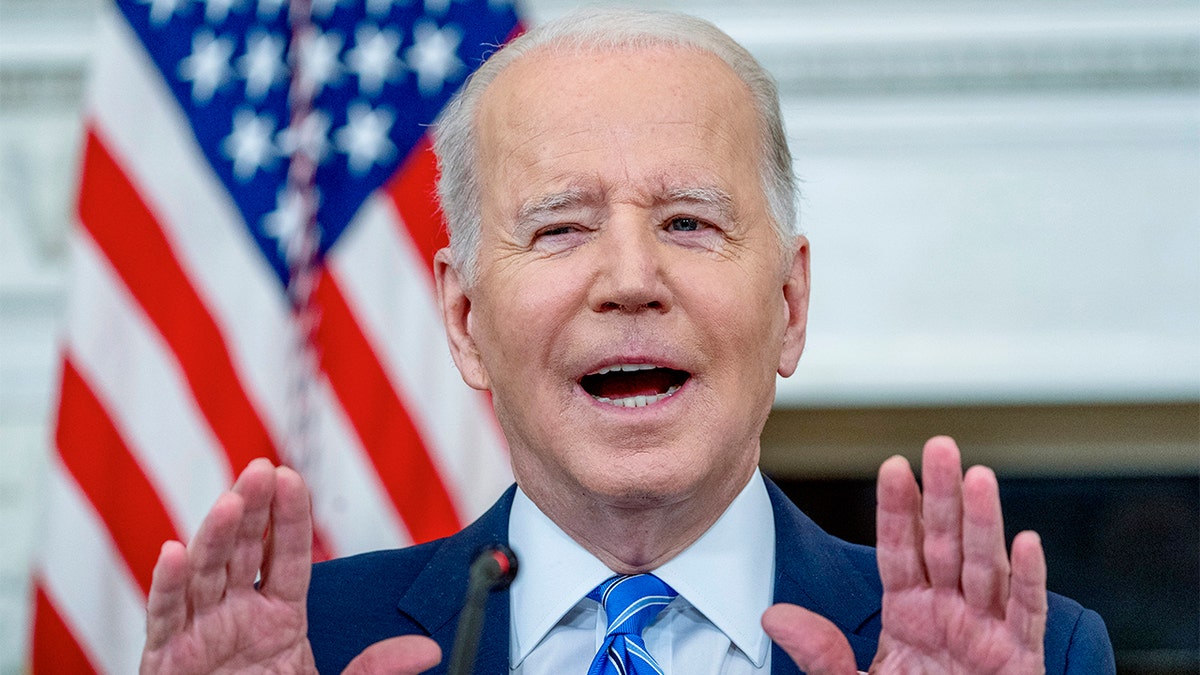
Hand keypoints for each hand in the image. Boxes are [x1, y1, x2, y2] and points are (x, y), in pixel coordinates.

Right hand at [140, 459, 441, 673]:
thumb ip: (373, 670)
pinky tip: (173, 551)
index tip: (291, 476)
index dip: (289, 517)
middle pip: (243, 551)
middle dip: (251, 509)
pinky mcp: (165, 660)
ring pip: (204, 574)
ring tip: (230, 502)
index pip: (286, 556)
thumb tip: (427, 649)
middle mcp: (236, 614)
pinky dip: (166, 586)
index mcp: (278, 616)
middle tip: (261, 469)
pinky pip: (163, 619)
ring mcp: (199, 633)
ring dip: (214, 536)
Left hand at [763, 436, 1047, 673]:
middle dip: (942, 495)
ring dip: (984, 522)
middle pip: (944, 543)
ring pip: (985, 567)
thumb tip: (776, 616)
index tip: (893, 467)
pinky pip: (1025, 614)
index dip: (897, 509)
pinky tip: (1026, 544)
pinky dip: (1028, 580)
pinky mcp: (1020, 659)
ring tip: (978, 478)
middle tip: (939, 448)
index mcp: (910, 612)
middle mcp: (949, 612)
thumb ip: (821, 652)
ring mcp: (986, 632)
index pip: (900, 549)